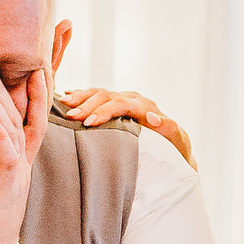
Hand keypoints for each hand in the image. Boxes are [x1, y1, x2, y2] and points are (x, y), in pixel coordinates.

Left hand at [0, 65, 48, 243]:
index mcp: (6, 159)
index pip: (15, 115)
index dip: (16, 89)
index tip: (11, 61)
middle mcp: (16, 162)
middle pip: (18, 113)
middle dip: (7, 82)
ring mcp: (15, 174)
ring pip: (13, 127)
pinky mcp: (8, 189)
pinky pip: (8, 155)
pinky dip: (0, 133)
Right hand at [62, 87, 192, 165]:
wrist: (176, 150)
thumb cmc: (176, 150)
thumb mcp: (178, 142)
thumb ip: (168, 129)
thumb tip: (152, 117)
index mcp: (146, 107)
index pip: (121, 104)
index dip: (104, 112)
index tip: (88, 122)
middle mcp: (135, 99)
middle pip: (107, 96)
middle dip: (87, 105)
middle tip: (71, 116)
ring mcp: (125, 100)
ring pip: (100, 92)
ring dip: (81, 97)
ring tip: (64, 104)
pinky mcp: (117, 104)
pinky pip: (97, 95)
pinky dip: (82, 95)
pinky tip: (67, 96)